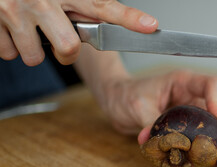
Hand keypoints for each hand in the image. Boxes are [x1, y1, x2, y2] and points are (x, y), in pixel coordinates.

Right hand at [0, 0, 157, 65]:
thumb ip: (83, 5)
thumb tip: (107, 16)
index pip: (103, 6)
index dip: (128, 17)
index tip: (150, 26)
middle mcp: (42, 0)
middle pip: (68, 48)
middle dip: (65, 52)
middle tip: (58, 39)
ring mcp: (16, 11)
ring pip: (35, 57)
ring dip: (33, 49)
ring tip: (28, 27)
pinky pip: (8, 54)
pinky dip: (10, 46)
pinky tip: (10, 28)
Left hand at [101, 70, 216, 166]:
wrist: (116, 102)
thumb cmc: (126, 95)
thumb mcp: (138, 106)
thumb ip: (150, 123)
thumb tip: (153, 143)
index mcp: (183, 83)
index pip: (212, 85)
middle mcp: (191, 97)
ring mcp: (188, 114)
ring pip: (210, 130)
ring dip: (216, 149)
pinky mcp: (182, 130)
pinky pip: (194, 142)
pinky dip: (198, 155)